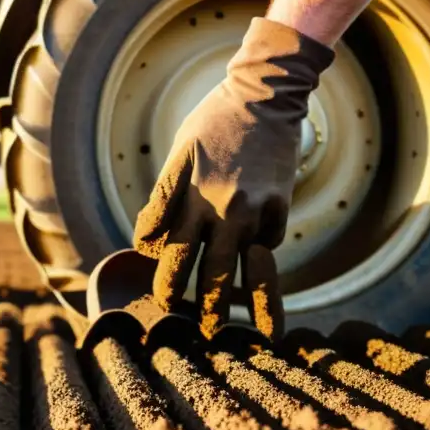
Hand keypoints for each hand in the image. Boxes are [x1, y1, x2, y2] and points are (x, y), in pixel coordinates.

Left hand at [132, 18, 333, 337]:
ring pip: (249, 270)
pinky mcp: (282, 208)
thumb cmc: (213, 124)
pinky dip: (259, 256)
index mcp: (195, 198)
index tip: (165, 300)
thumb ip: (162, 198)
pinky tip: (253, 269)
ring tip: (244, 333)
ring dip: (243, 304)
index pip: (175, 255)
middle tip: (200, 333)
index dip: (168, 282)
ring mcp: (258, 211)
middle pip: (213, 274)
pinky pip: (269, 245)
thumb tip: (147, 241)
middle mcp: (227, 210)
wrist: (266, 97)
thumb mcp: (179, 154)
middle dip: (205, 309)